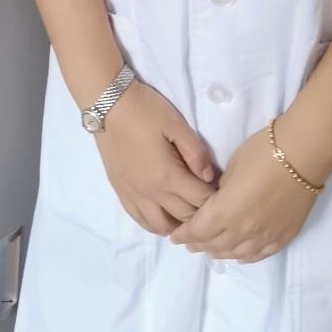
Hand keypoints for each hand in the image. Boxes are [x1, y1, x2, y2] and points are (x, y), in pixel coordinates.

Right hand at [93, 80, 218, 235]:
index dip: (215, 199)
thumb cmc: (145, 111)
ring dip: (178, 225)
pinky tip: (163, 216)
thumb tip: (209, 177)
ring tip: (187, 213)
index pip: (200, 201)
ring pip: (161, 227)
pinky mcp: (121, 192)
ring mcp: (134, 195)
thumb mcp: (176, 125)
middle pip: (184, 218)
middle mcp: (151, 193)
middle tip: (209, 201)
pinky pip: (140, 221)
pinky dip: (155, 225)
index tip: (222, 191)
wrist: (108, 104)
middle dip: (201, 213)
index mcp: (168, 176)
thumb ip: (196, 152)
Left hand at [167, 123, 319, 262]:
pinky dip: (245, 257)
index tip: (175, 236)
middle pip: (215, 245)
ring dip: (220, 253)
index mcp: (225, 212)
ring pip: (236, 254)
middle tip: (189, 243)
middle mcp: (242, 231)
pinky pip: (260, 255)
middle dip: (199, 245)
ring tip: (211, 251)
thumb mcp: (232, 167)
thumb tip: (218, 199)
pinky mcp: (283, 237)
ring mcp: (264, 237)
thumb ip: (221, 190)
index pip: (198, 230)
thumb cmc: (262, 152)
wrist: (302, 155)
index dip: (184, 235)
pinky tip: (239, 256)